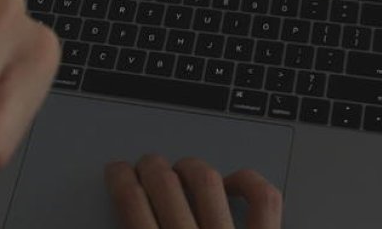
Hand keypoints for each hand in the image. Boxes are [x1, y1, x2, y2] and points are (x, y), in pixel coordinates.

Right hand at [105, 155, 282, 228]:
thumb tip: (125, 216)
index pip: (130, 202)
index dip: (119, 179)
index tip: (118, 172)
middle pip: (164, 183)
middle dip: (150, 166)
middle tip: (148, 166)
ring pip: (206, 180)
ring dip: (190, 168)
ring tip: (184, 171)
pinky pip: (263, 200)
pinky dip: (249, 183)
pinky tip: (235, 184)